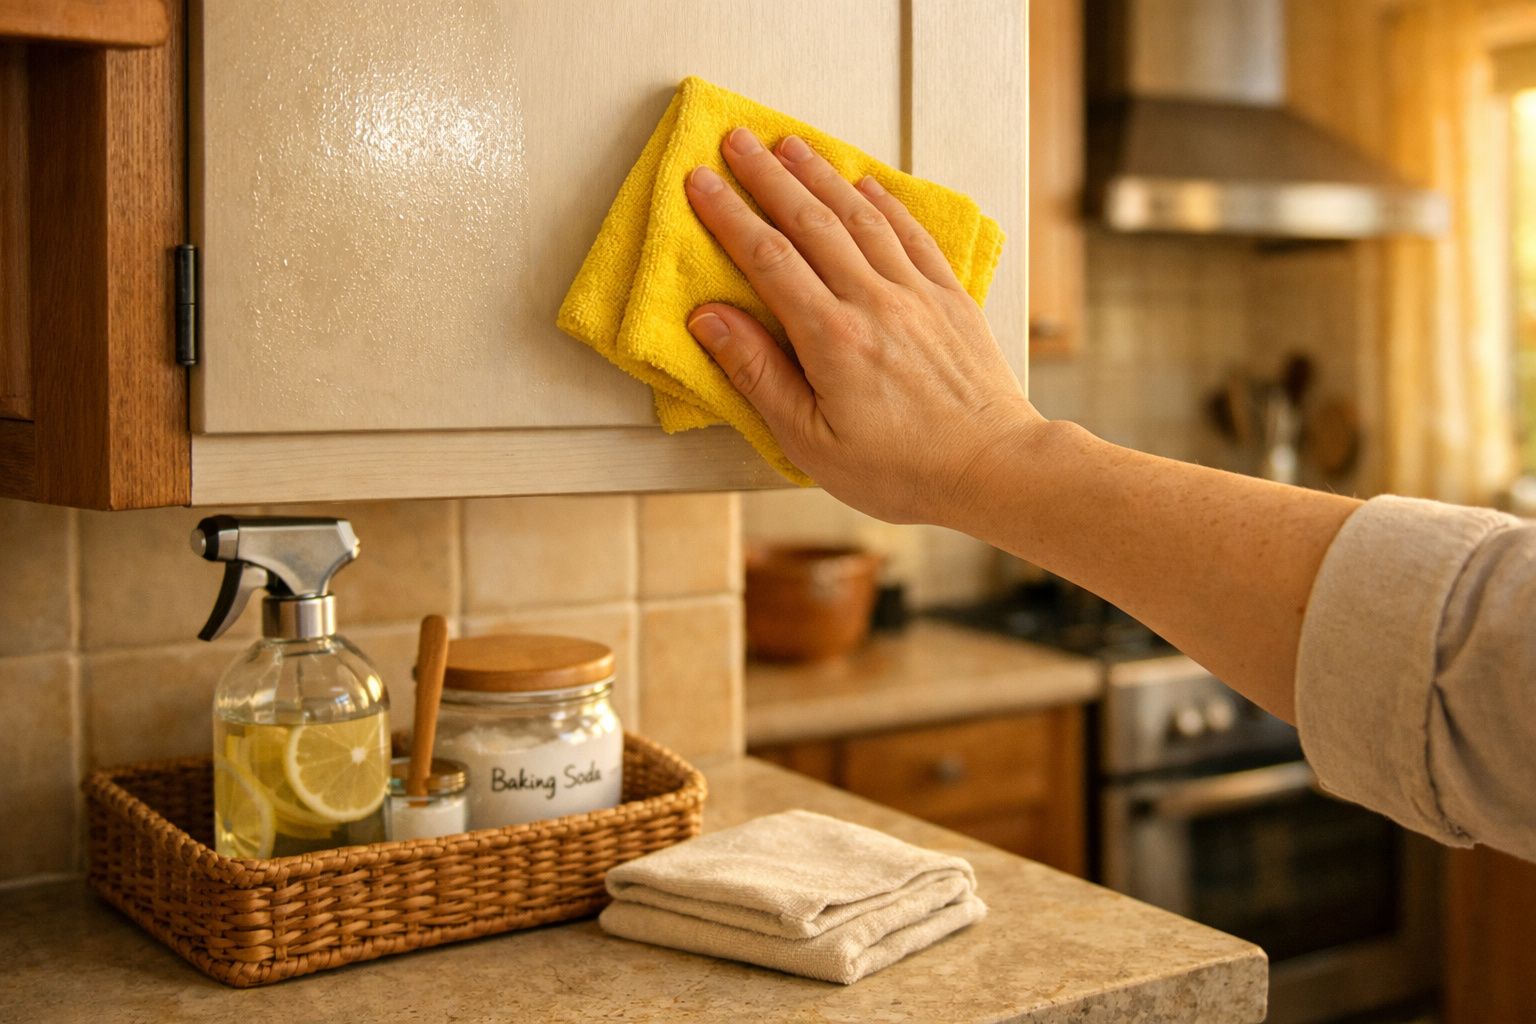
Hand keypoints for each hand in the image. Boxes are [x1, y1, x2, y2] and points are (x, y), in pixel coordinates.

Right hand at [684, 127, 1042, 525]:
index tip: (701, 181)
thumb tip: (709, 318)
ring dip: (821, 175)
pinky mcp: (950, 298)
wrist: (991, 468)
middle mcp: (874, 302)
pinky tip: (864, 184)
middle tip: (736, 140)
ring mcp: (917, 294)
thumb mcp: (810, 441)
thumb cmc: (899, 470)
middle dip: (768, 177)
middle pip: (810, 222)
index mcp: (832, 339)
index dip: (729, 215)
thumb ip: (758, 373)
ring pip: (860, 218)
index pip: (767, 258)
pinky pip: (912, 235)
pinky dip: (884, 203)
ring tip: (789, 144)